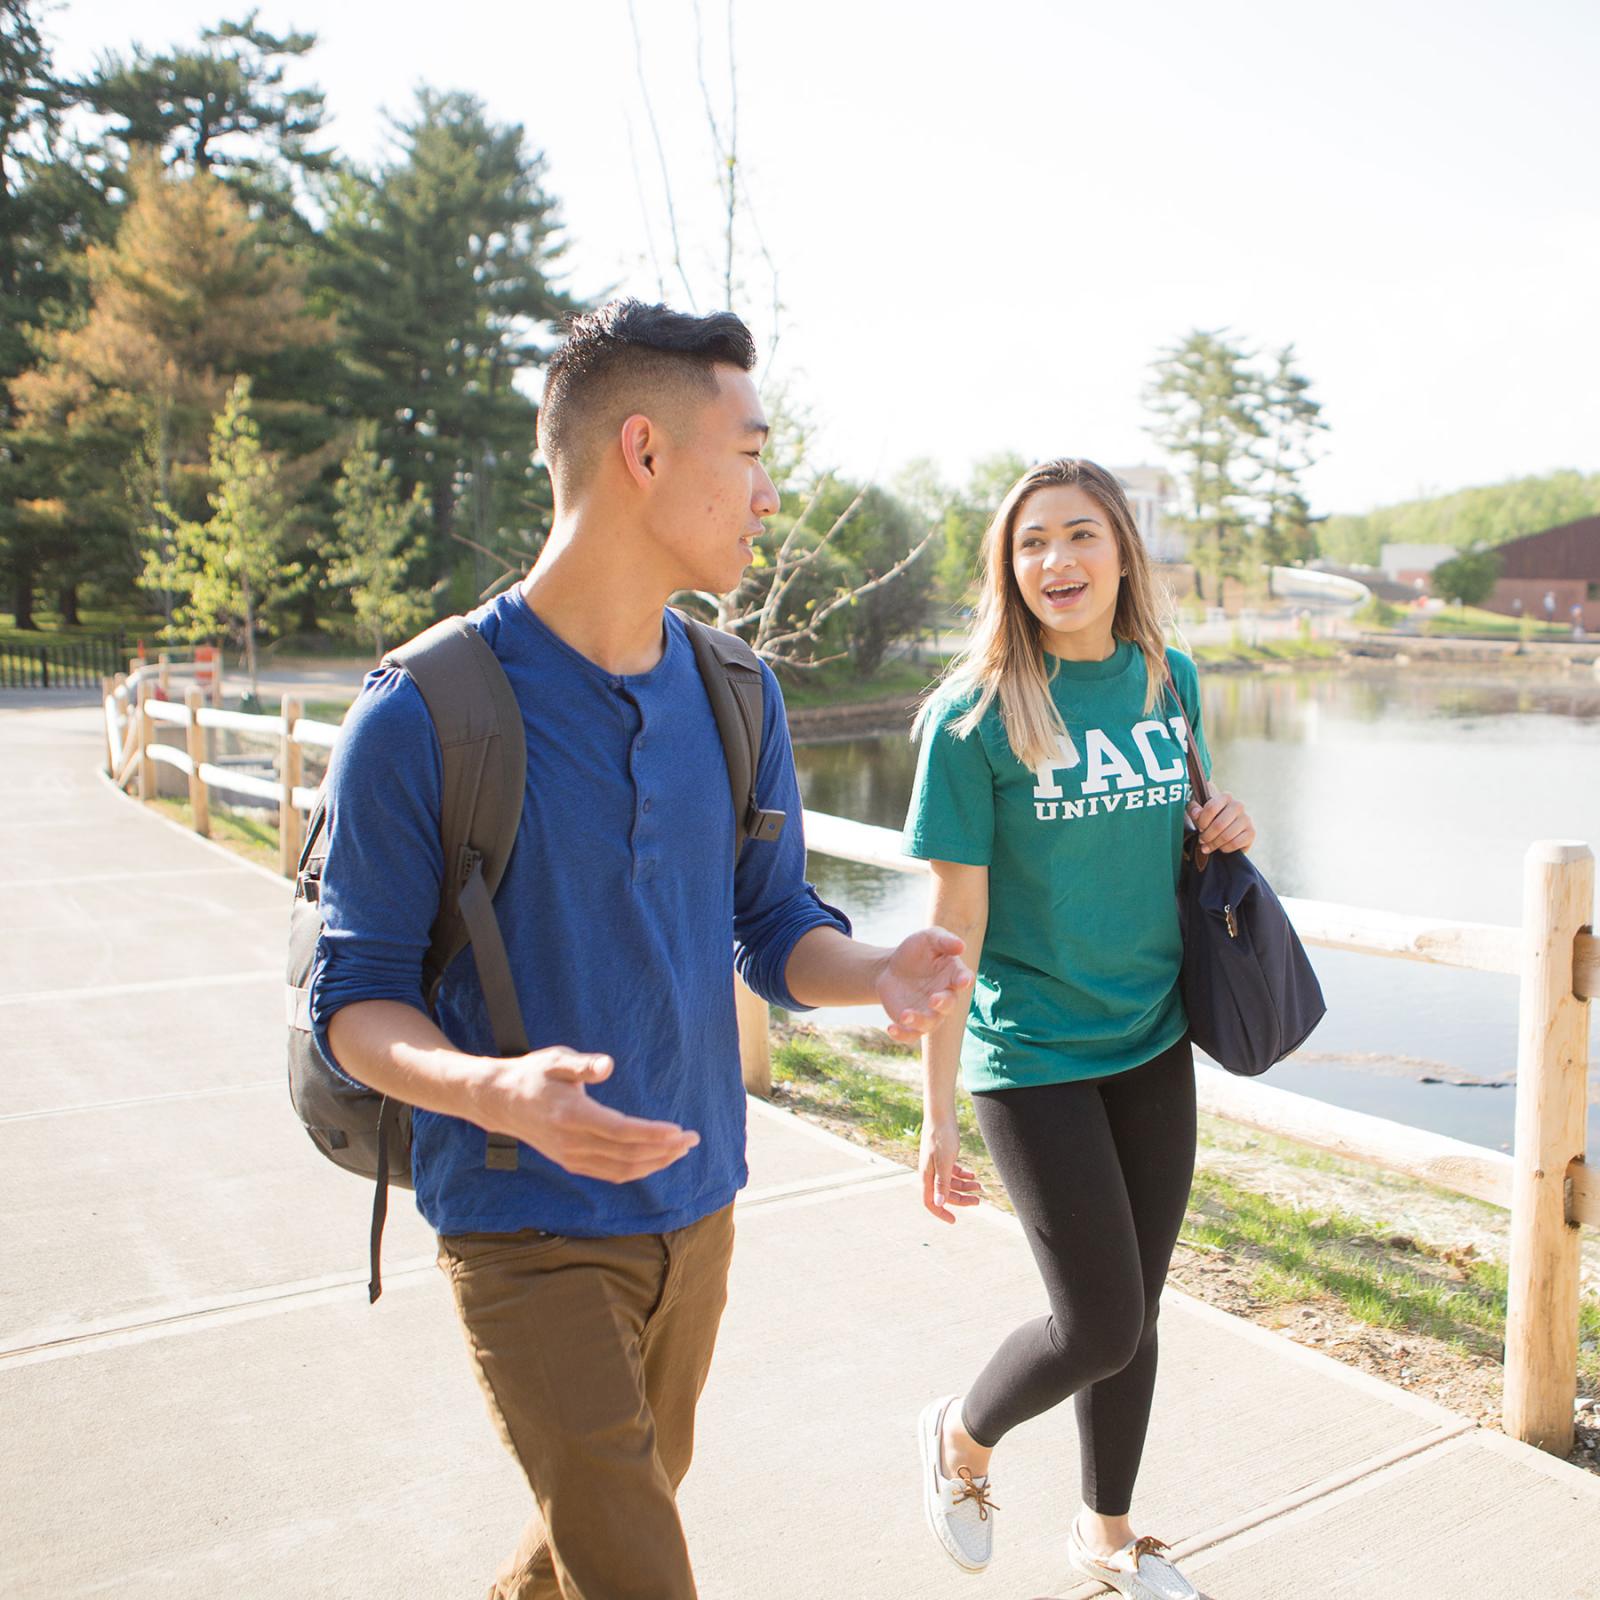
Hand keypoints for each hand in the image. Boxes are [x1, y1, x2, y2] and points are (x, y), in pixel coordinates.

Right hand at [486, 1048, 699, 1183]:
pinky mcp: (572, 1163)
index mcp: (572, 1115)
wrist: (500, 1102)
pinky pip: (610, 1174)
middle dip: (664, 1150)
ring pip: (621, 1170)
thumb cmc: (533, 1075)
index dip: (652, 1134)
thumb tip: (607, 1065)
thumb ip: (582, 1065)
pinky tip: (655, 1160)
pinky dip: (637, 1170)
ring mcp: (571, 1157)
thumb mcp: (555, 1060)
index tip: (679, 1131)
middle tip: (692, 1139)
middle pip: (627, 1154)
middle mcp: (572, 1142)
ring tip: (680, 1150)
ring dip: (655, 1163)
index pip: (621, 1131)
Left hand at [875, 927, 973, 1045]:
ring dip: (919, 1021)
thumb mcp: (928, 938)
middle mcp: (944, 997)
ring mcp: (929, 1012)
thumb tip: (961, 945)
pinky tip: (891, 1028)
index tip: (963, 981)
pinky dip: (902, 1035)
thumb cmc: (916, 951)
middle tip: (934, 999)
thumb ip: (944, 940)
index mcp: (952, 975)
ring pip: (929, 1023)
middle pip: (948, 1005)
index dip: (964, 980)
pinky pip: (910, 1035)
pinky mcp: (912, 1023)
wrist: (891, 968)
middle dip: (943, 1003)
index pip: (963, 979)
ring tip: (905, 1015)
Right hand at [920, 1110, 982, 1223]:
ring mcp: (936, 1165)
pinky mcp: (943, 1157)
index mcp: (927, 1176)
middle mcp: (930, 1173)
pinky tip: (973, 1174)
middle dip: (961, 1199)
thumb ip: (942, 1184)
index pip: (930, 1202)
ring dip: (965, 1185)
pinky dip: (963, 1175)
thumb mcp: (944, 1162)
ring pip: (951, 1182)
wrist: (941, 1115)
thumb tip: (939, 1203)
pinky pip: (953, 1172)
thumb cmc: (941, 1137)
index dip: (941, 1212)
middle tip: (979, 1200)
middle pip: (945, 1194)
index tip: (954, 1220)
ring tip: (980, 1185)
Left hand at [1186, 791, 1254, 856]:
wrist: (1226, 831)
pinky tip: (1221, 847)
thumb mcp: (1199, 812)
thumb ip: (1194, 809)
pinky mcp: (1251, 832)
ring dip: (1214, 844)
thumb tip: (1196, 813)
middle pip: (1219, 824)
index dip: (1202, 821)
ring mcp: (1246, 819)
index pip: (1211, 808)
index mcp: (1225, 797)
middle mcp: (1238, 805)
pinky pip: (1235, 843)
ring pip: (1227, 836)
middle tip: (1202, 840)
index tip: (1200, 828)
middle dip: (1207, 836)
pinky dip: (1225, 848)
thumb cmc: (1210, 819)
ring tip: (1208, 846)